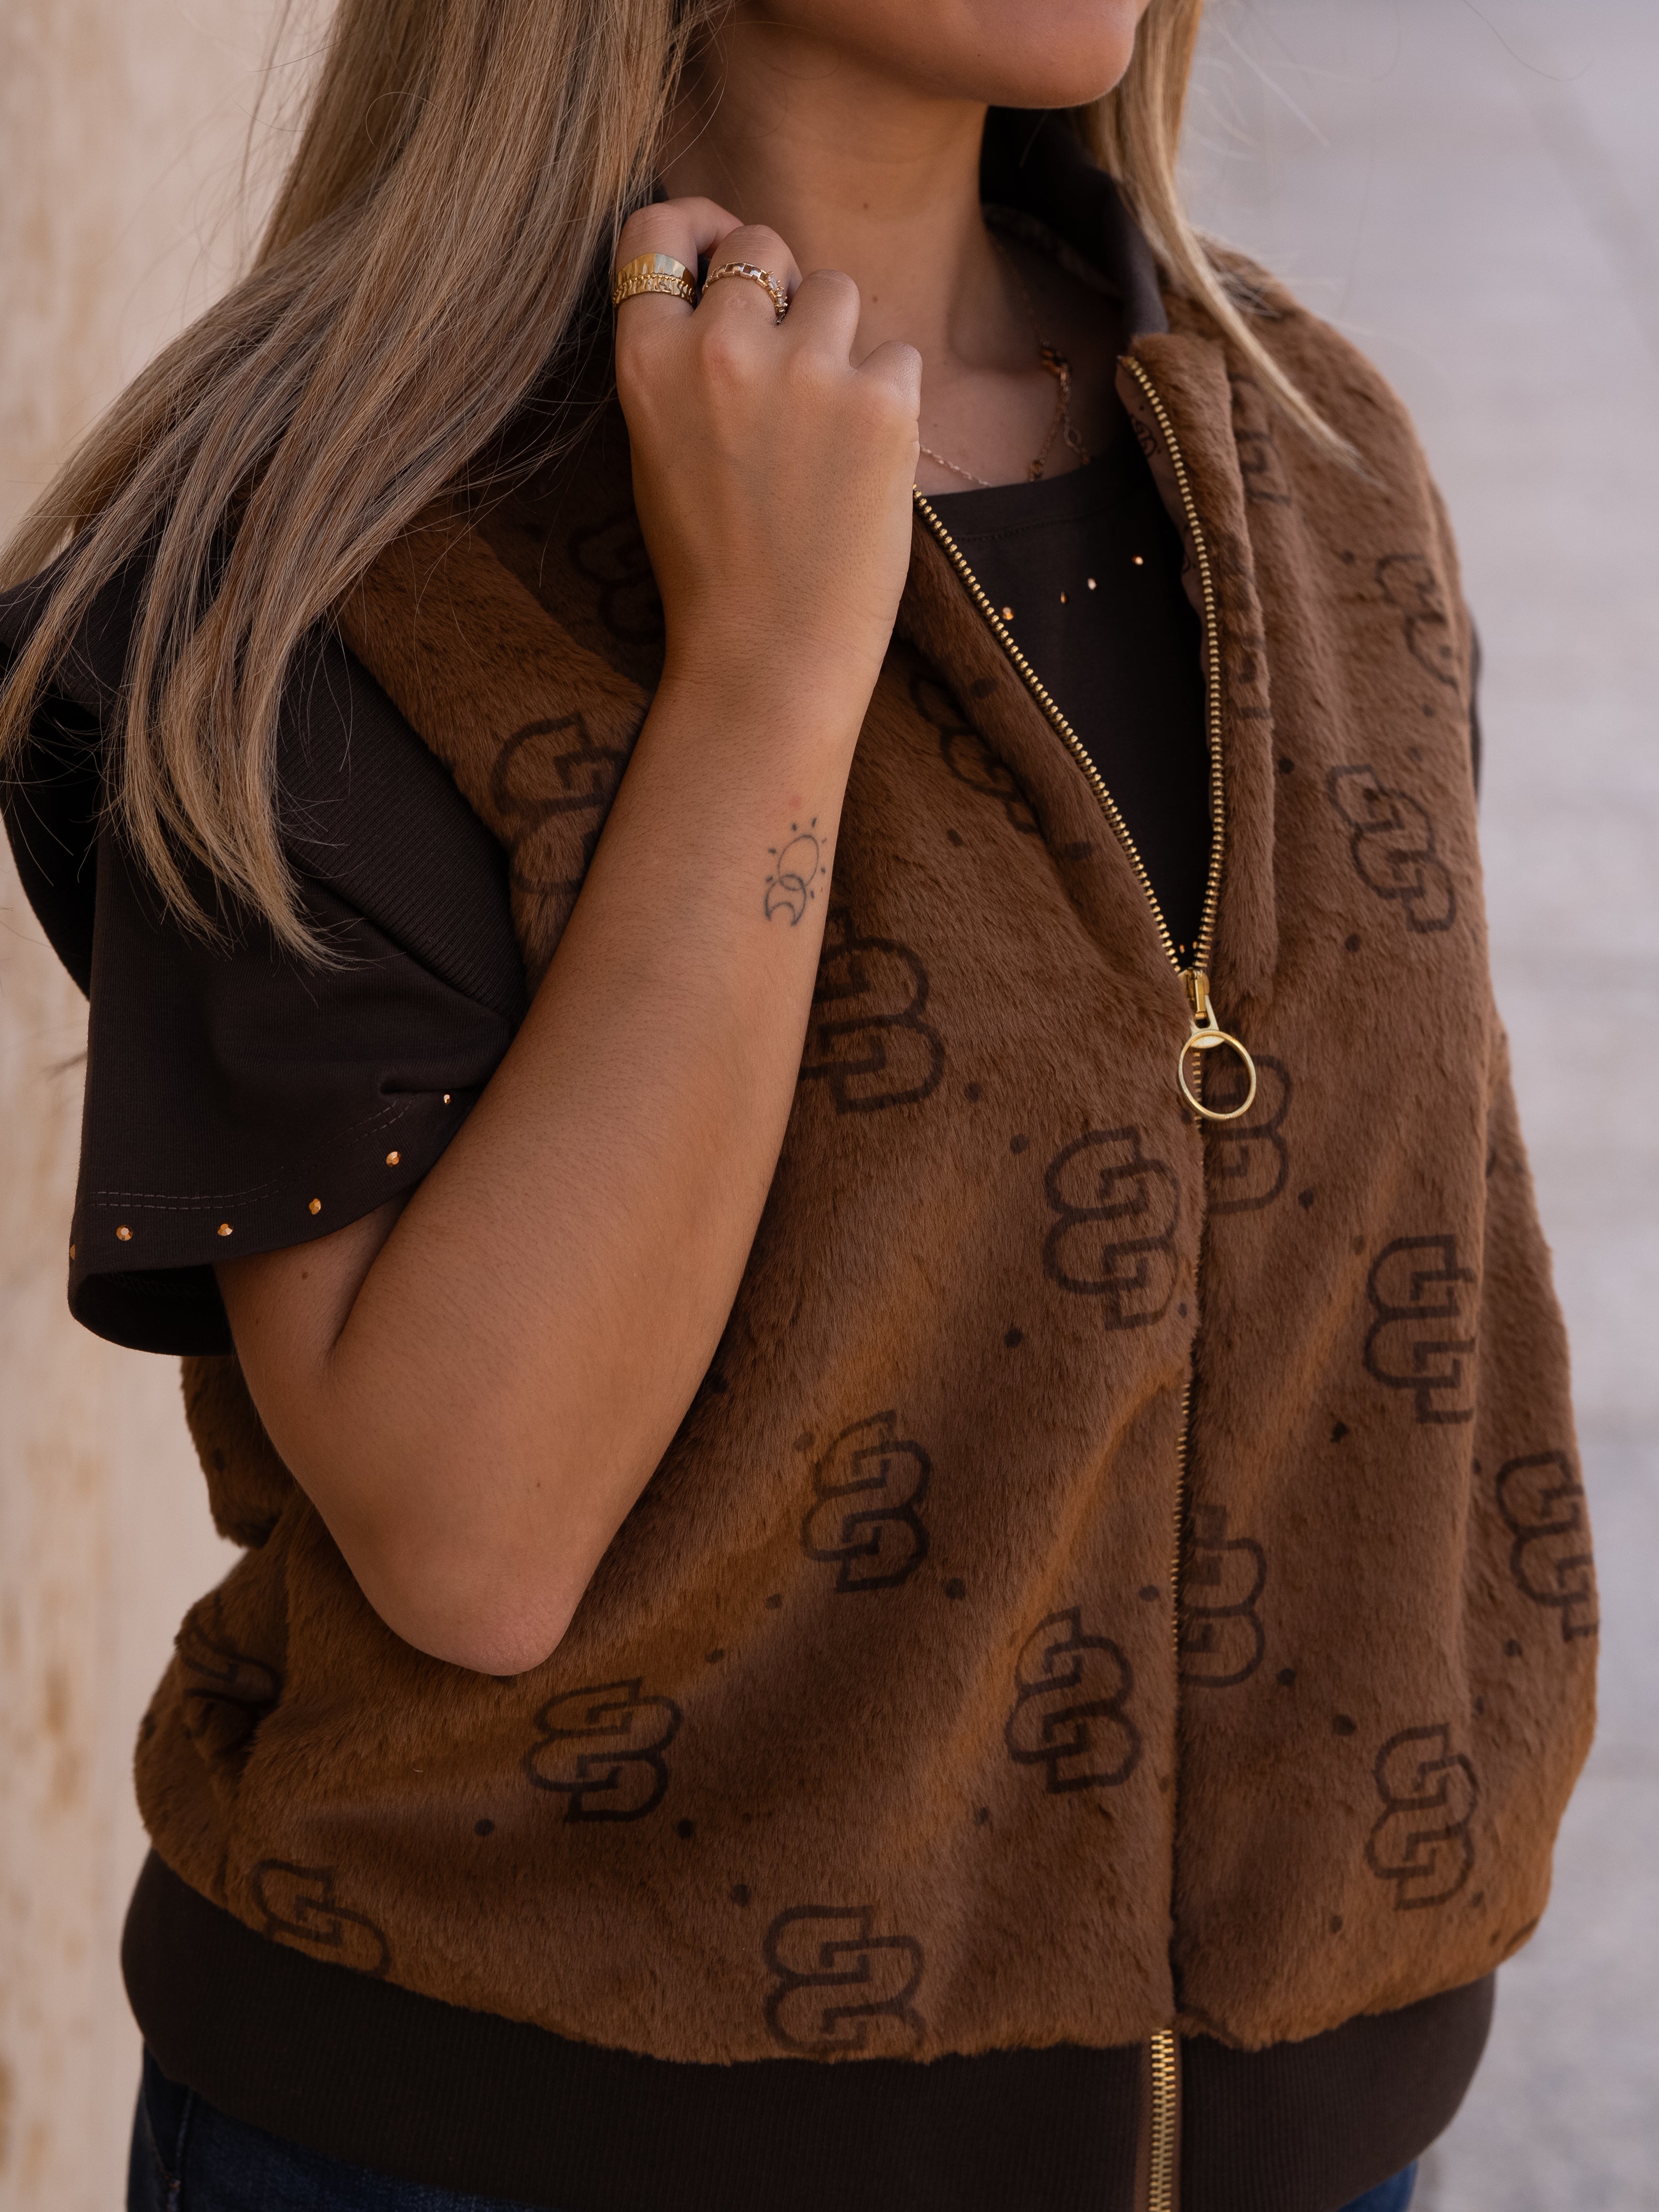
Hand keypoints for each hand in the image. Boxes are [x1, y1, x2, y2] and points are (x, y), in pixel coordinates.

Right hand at [613, 198, 921, 717]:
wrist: (767, 659)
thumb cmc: (711, 567)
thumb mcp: (657, 449)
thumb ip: (681, 357)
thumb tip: (728, 270)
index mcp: (647, 361)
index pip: (658, 227)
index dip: (698, 226)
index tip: (721, 252)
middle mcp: (721, 347)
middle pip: (765, 245)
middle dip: (782, 291)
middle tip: (788, 372)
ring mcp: (805, 370)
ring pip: (839, 290)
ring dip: (841, 342)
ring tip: (827, 432)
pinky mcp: (881, 402)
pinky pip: (899, 355)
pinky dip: (892, 401)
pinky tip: (864, 467)